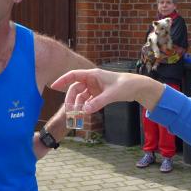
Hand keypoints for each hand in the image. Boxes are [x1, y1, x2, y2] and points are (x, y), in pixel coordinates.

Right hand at [50, 69, 164, 112]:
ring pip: (81, 96)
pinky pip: (88, 101)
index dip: (62, 80)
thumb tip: (85, 110)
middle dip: (71, 99)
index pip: (73, 75)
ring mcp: (95, 88)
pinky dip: (85, 107)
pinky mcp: (99, 94)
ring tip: (75, 115)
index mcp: (93, 74)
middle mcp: (92, 80)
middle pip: (75, 89)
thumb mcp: (112, 94)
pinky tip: (83, 114)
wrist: (137, 88)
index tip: (53, 86)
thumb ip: (98, 102)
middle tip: (69, 111)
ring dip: (77, 105)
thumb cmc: (125, 85)